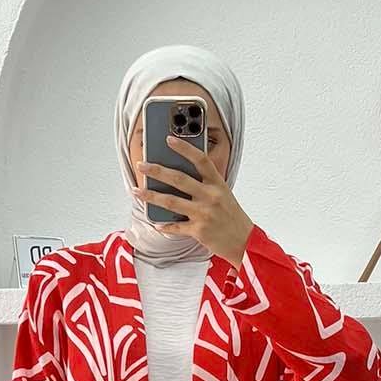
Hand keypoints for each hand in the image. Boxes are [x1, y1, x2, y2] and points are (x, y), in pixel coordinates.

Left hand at [134, 135, 254, 267]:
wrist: (244, 241)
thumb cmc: (231, 216)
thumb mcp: (223, 194)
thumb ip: (205, 184)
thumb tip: (178, 176)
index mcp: (218, 184)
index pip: (201, 160)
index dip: (185, 148)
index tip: (169, 139)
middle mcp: (210, 196)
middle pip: (179, 179)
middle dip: (157, 171)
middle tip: (142, 165)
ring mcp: (204, 214)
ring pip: (171, 202)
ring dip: (150, 196)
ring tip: (136, 190)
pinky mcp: (199, 231)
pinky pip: (176, 226)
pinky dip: (164, 225)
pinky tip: (156, 223)